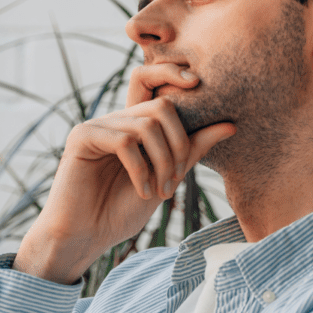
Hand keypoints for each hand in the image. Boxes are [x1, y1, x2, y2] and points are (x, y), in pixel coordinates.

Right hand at [13, 63, 235, 283]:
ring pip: (147, 124)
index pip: (151, 81)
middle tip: (177, 178)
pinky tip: (142, 191)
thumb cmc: (120, 212)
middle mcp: (114, 120)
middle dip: (180, 143)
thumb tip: (230, 125)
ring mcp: (96, 126)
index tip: (198, 83)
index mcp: (132, 126)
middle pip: (161, 105)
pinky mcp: (81, 137)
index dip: (172, 74)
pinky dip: (140, 170)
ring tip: (161, 191)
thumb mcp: (166, 179)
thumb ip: (192, 151)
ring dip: (164, 162)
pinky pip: (124, 140)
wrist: (86, 238)